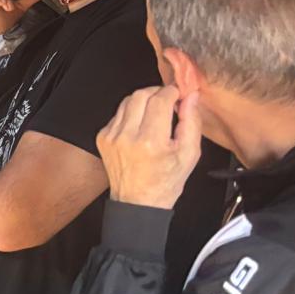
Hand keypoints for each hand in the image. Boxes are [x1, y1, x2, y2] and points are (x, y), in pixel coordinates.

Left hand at [97, 85, 200, 209]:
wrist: (138, 201)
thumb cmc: (165, 181)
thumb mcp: (189, 154)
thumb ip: (192, 122)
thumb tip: (191, 97)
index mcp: (150, 141)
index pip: (160, 99)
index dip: (172, 92)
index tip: (178, 94)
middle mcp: (127, 137)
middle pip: (140, 94)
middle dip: (157, 92)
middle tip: (168, 100)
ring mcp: (111, 137)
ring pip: (127, 101)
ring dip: (143, 101)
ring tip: (155, 113)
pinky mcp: (103, 137)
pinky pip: (118, 114)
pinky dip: (131, 113)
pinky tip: (141, 126)